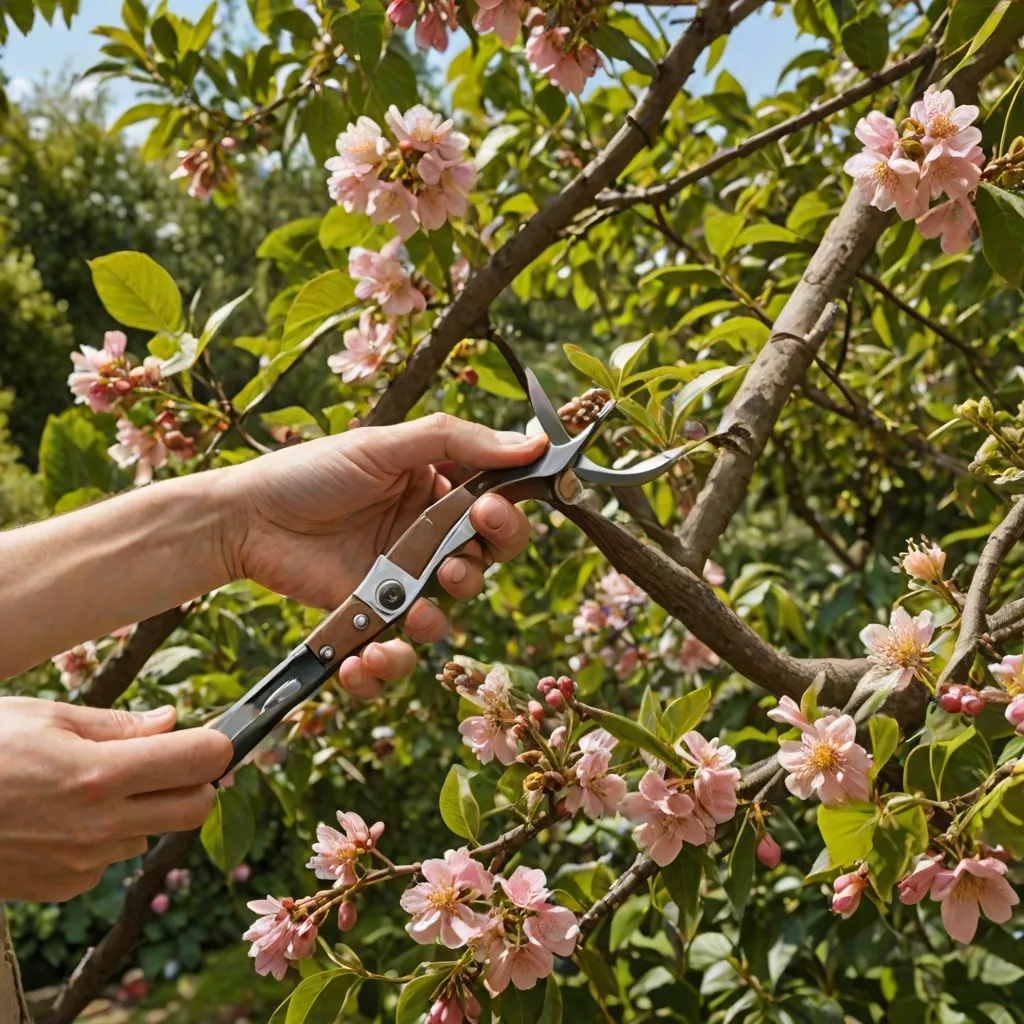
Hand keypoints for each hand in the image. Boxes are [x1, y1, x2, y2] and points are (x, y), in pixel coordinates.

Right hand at [0, 697, 230, 901]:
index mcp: (101, 773)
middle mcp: (100, 824)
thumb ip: (119, 725)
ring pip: (151, 833)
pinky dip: (102, 837)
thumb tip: (172, 721)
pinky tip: (61, 817)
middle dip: (193, 782)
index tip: (208, 735)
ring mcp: (83, 862)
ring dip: (142, 810)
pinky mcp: (64, 887)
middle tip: (166, 760)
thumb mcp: (47, 717)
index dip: (215, 744)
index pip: (203, 761)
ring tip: (89, 786)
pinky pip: (110, 859)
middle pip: (196, 808)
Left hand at [221, 414, 547, 697]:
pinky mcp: (369, 618)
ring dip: (440, 619)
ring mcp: (400, 581)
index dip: (505, 518)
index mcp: (437, 492)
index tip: (490, 512)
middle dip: (479, 567)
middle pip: (483, 565)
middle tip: (452, 561)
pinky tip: (366, 657)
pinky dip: (387, 665)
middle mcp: (426, 538)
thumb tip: (531, 444)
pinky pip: (396, 654)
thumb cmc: (312, 472)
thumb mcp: (385, 445)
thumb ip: (457, 441)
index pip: (496, 509)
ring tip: (415, 609)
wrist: (246, 518)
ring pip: (447, 615)